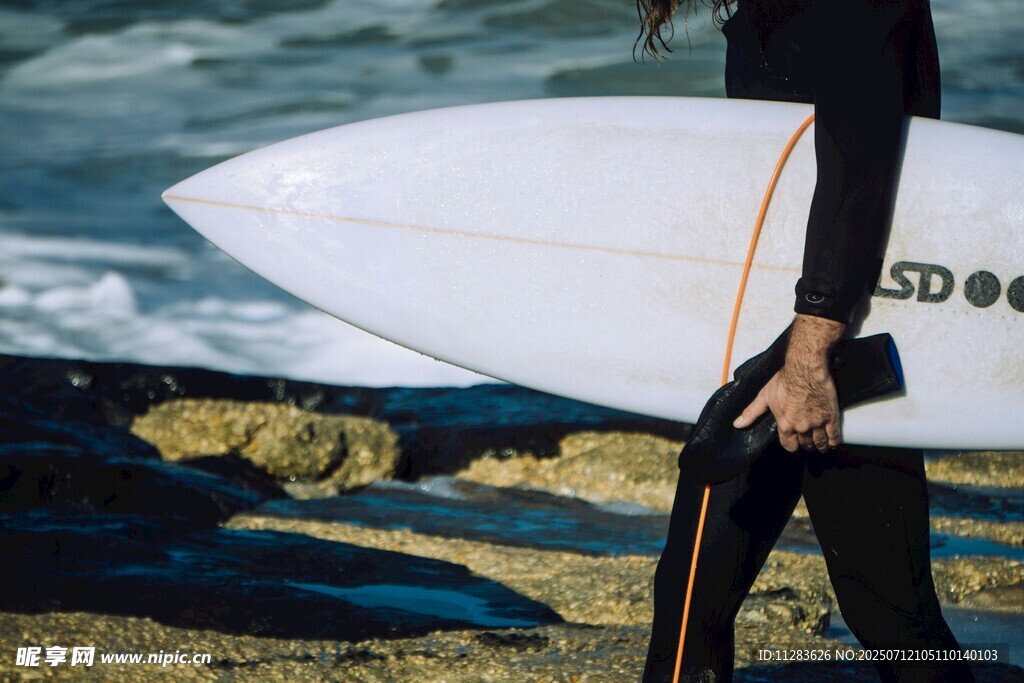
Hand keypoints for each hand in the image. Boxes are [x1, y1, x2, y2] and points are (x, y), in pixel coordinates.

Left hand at [732, 315, 845, 452]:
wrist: (805, 369)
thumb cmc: (784, 381)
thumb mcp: (765, 396)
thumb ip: (751, 412)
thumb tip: (737, 425)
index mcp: (784, 425)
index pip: (789, 445)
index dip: (792, 445)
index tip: (794, 443)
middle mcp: (801, 428)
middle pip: (805, 445)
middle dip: (806, 445)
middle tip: (808, 443)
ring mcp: (817, 424)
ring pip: (820, 443)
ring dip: (820, 446)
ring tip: (821, 446)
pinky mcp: (831, 417)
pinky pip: (834, 437)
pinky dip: (834, 442)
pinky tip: (832, 443)